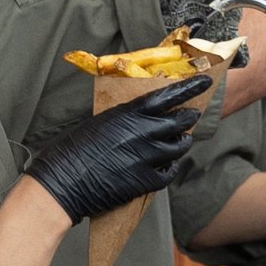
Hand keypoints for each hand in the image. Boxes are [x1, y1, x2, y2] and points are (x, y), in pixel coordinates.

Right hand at [24, 76, 213, 222]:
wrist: (61, 182)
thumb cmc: (70, 150)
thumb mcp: (98, 123)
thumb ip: (124, 119)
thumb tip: (139, 118)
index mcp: (127, 113)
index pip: (167, 96)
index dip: (189, 88)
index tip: (204, 82)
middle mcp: (141, 132)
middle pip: (179, 122)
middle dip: (189, 118)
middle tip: (192, 116)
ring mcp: (145, 157)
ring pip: (179, 147)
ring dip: (182, 143)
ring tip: (181, 142)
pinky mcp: (144, 181)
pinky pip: (168, 173)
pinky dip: (170, 168)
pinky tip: (166, 166)